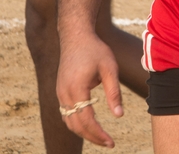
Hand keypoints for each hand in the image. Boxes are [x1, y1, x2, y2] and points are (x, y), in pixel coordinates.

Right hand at [56, 32, 123, 146]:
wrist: (75, 36)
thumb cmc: (95, 50)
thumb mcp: (110, 68)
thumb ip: (114, 92)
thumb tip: (119, 116)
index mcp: (77, 89)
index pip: (86, 120)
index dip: (98, 134)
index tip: (111, 142)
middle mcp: (64, 94)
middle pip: (76, 126)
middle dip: (92, 137)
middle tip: (109, 143)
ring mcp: (60, 93)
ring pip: (69, 122)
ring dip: (83, 132)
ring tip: (101, 137)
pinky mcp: (60, 91)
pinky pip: (66, 114)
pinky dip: (76, 123)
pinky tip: (89, 125)